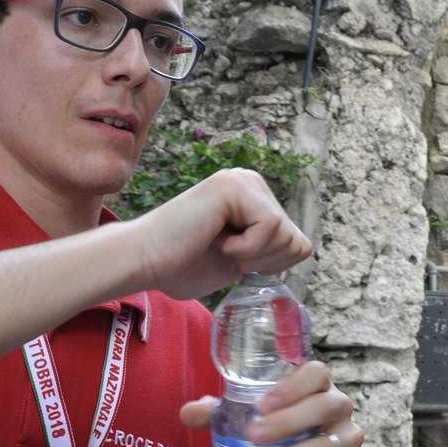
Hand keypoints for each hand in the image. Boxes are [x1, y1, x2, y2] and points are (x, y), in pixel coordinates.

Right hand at [126, 168, 311, 300]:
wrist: (144, 262)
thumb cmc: (182, 264)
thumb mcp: (242, 257)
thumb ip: (270, 246)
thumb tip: (303, 246)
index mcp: (255, 198)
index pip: (298, 244)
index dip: (270, 265)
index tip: (233, 258)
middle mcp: (251, 182)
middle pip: (296, 241)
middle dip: (263, 261)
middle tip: (223, 251)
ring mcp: (243, 181)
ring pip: (286, 235)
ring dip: (252, 254)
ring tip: (218, 243)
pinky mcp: (234, 186)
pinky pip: (271, 226)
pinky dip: (245, 248)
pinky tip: (215, 239)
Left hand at [180, 361, 360, 446]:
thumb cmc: (275, 429)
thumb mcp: (247, 417)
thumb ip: (218, 412)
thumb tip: (188, 413)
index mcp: (316, 385)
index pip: (316, 373)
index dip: (292, 386)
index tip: (262, 404)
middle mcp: (338, 405)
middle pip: (324, 407)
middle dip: (287, 424)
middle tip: (252, 438)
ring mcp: (348, 437)